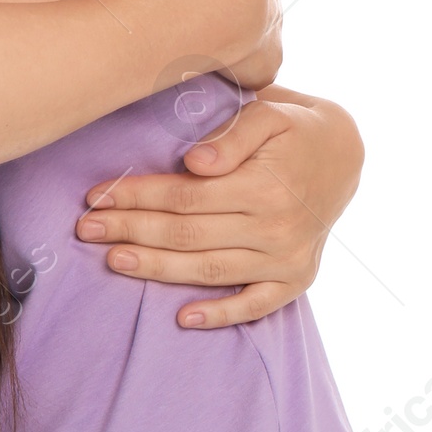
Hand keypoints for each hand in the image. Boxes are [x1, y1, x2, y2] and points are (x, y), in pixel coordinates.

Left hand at [75, 91, 363, 328]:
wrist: (345, 154)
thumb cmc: (293, 128)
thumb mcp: (270, 113)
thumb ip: (232, 136)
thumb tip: (193, 163)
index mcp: (266, 186)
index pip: (187, 197)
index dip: (139, 196)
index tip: (98, 195)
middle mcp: (277, 228)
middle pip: (188, 236)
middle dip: (132, 232)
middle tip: (87, 229)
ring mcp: (287, 260)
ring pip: (209, 270)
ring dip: (157, 269)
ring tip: (113, 261)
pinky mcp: (295, 280)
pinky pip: (254, 305)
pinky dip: (220, 315)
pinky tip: (182, 319)